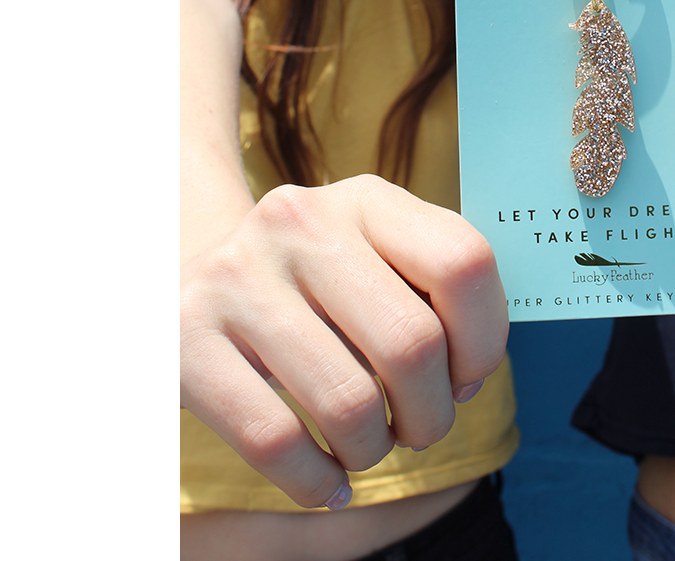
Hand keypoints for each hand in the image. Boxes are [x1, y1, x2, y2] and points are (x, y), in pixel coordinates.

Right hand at [180, 174, 507, 508]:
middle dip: (432, 413)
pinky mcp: (187, 337)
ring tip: (366, 444)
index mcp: (365, 199)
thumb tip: (468, 373)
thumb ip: (431, 292)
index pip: (464, 262)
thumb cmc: (312, 283)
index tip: (465, 376)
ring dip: (373, 448)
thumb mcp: (371, 256)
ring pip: (349, 402)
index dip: (485, 339)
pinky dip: (315, 480)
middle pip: (413, 342)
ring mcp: (238, 276)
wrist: (184, 271)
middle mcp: (302, 223)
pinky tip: (325, 481)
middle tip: (418, 426)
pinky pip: (274, 439)